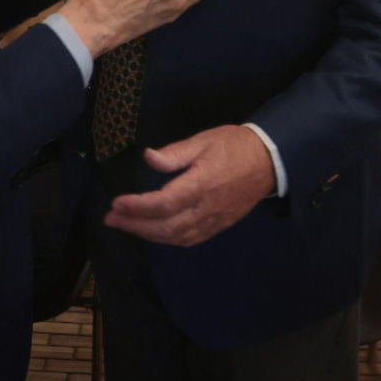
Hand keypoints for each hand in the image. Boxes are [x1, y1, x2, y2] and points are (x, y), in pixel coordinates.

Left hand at [102, 125, 274, 246]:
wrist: (270, 161)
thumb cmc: (233, 146)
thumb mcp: (202, 141)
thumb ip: (174, 153)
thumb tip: (148, 157)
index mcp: (201, 184)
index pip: (164, 203)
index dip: (138, 207)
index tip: (116, 203)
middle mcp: (207, 207)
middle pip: (166, 226)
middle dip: (135, 225)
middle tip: (111, 219)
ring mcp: (215, 220)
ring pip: (177, 236)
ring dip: (149, 235)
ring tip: (126, 225)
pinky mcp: (220, 225)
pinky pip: (191, 239)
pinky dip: (169, 239)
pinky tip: (154, 233)